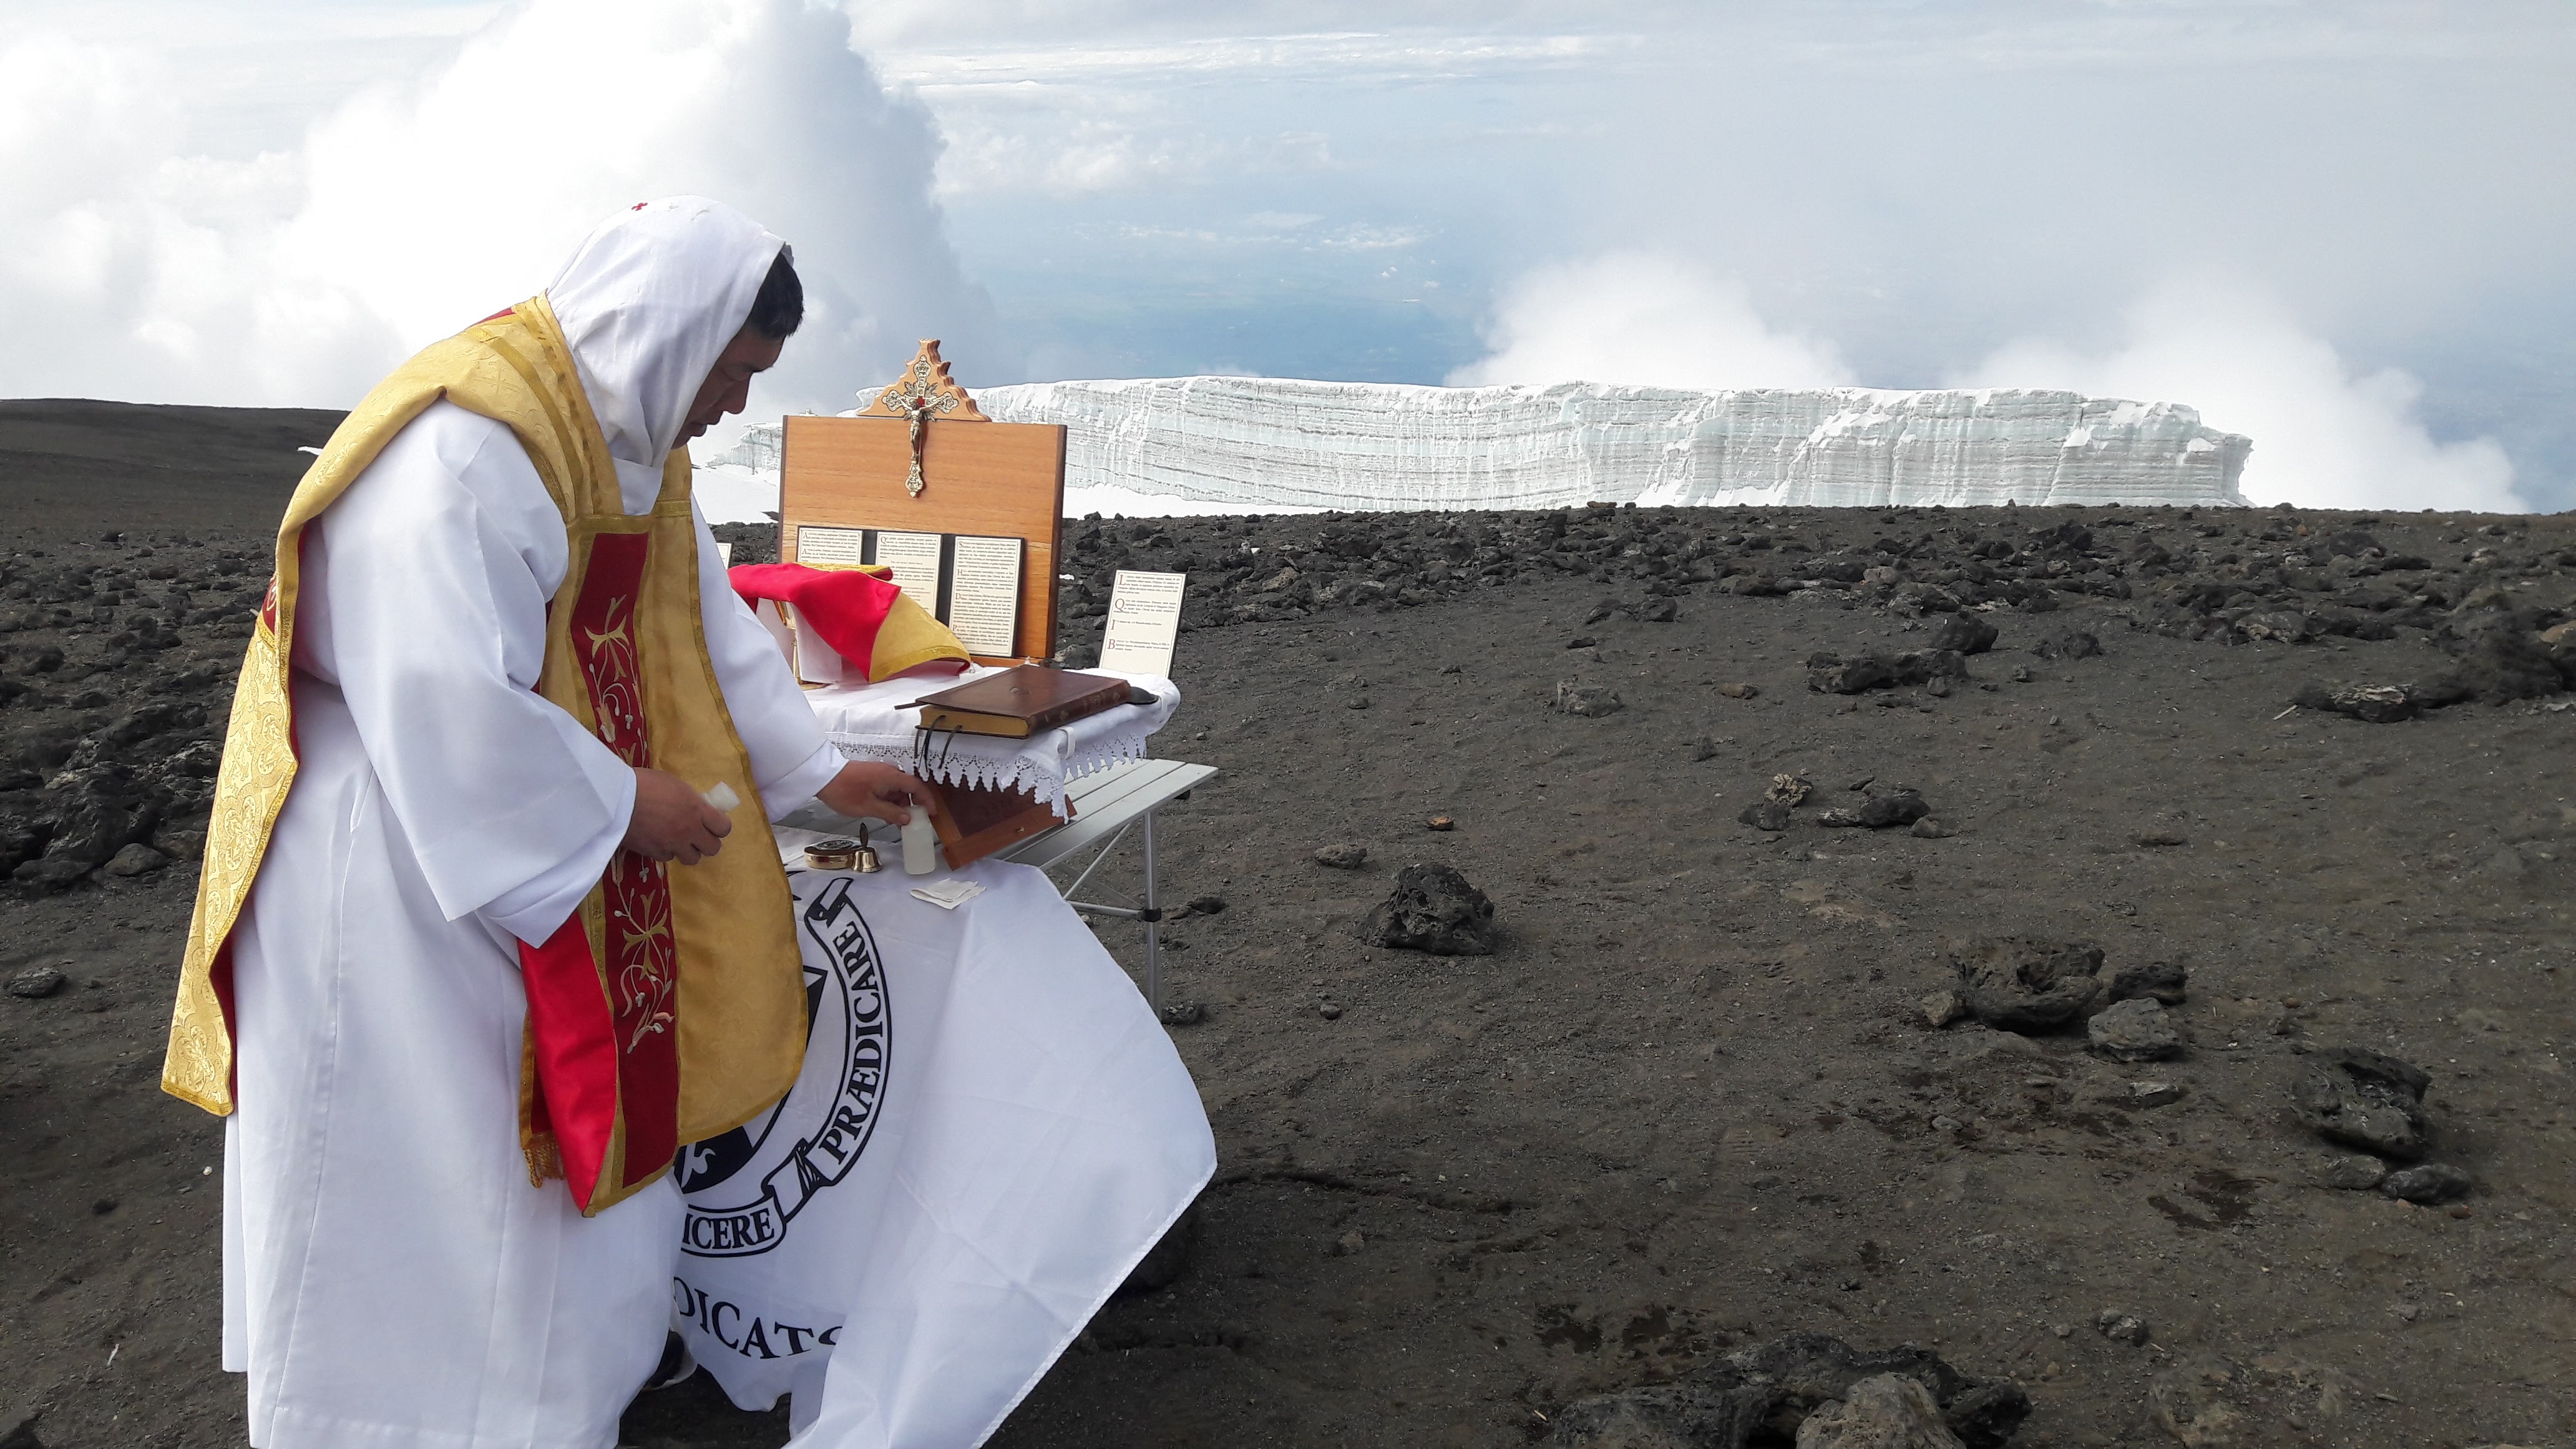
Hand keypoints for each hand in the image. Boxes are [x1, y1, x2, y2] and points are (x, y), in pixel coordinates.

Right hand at [623, 767, 732, 864]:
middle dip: (707, 842)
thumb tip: (697, 807)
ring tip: (677, 840)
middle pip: (713, 848)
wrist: (615, 798)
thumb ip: (690, 800)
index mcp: (697, 809)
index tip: (712, 823)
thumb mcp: (674, 784)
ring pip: (692, 859)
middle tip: (697, 834)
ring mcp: (672, 844)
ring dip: (687, 850)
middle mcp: (689, 830)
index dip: (719, 827)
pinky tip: (658, 840)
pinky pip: (668, 858)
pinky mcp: (654, 853)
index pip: (724, 828)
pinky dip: (666, 851)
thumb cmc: (644, 783)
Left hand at [816, 762, 932, 825]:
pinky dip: (888, 800)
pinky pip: (886, 788)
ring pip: (896, 790)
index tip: (932, 813)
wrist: (822, 776)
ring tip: (896, 822)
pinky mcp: (871, 776)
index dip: (926, 800)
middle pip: (908, 788)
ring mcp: (879, 773)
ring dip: (898, 804)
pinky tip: (884, 813)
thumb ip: (890, 813)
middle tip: (913, 822)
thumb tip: (907, 818)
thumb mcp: (869, 807)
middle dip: (912, 805)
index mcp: (891, 777)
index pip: (917, 787)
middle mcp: (888, 772)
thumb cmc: (844, 790)